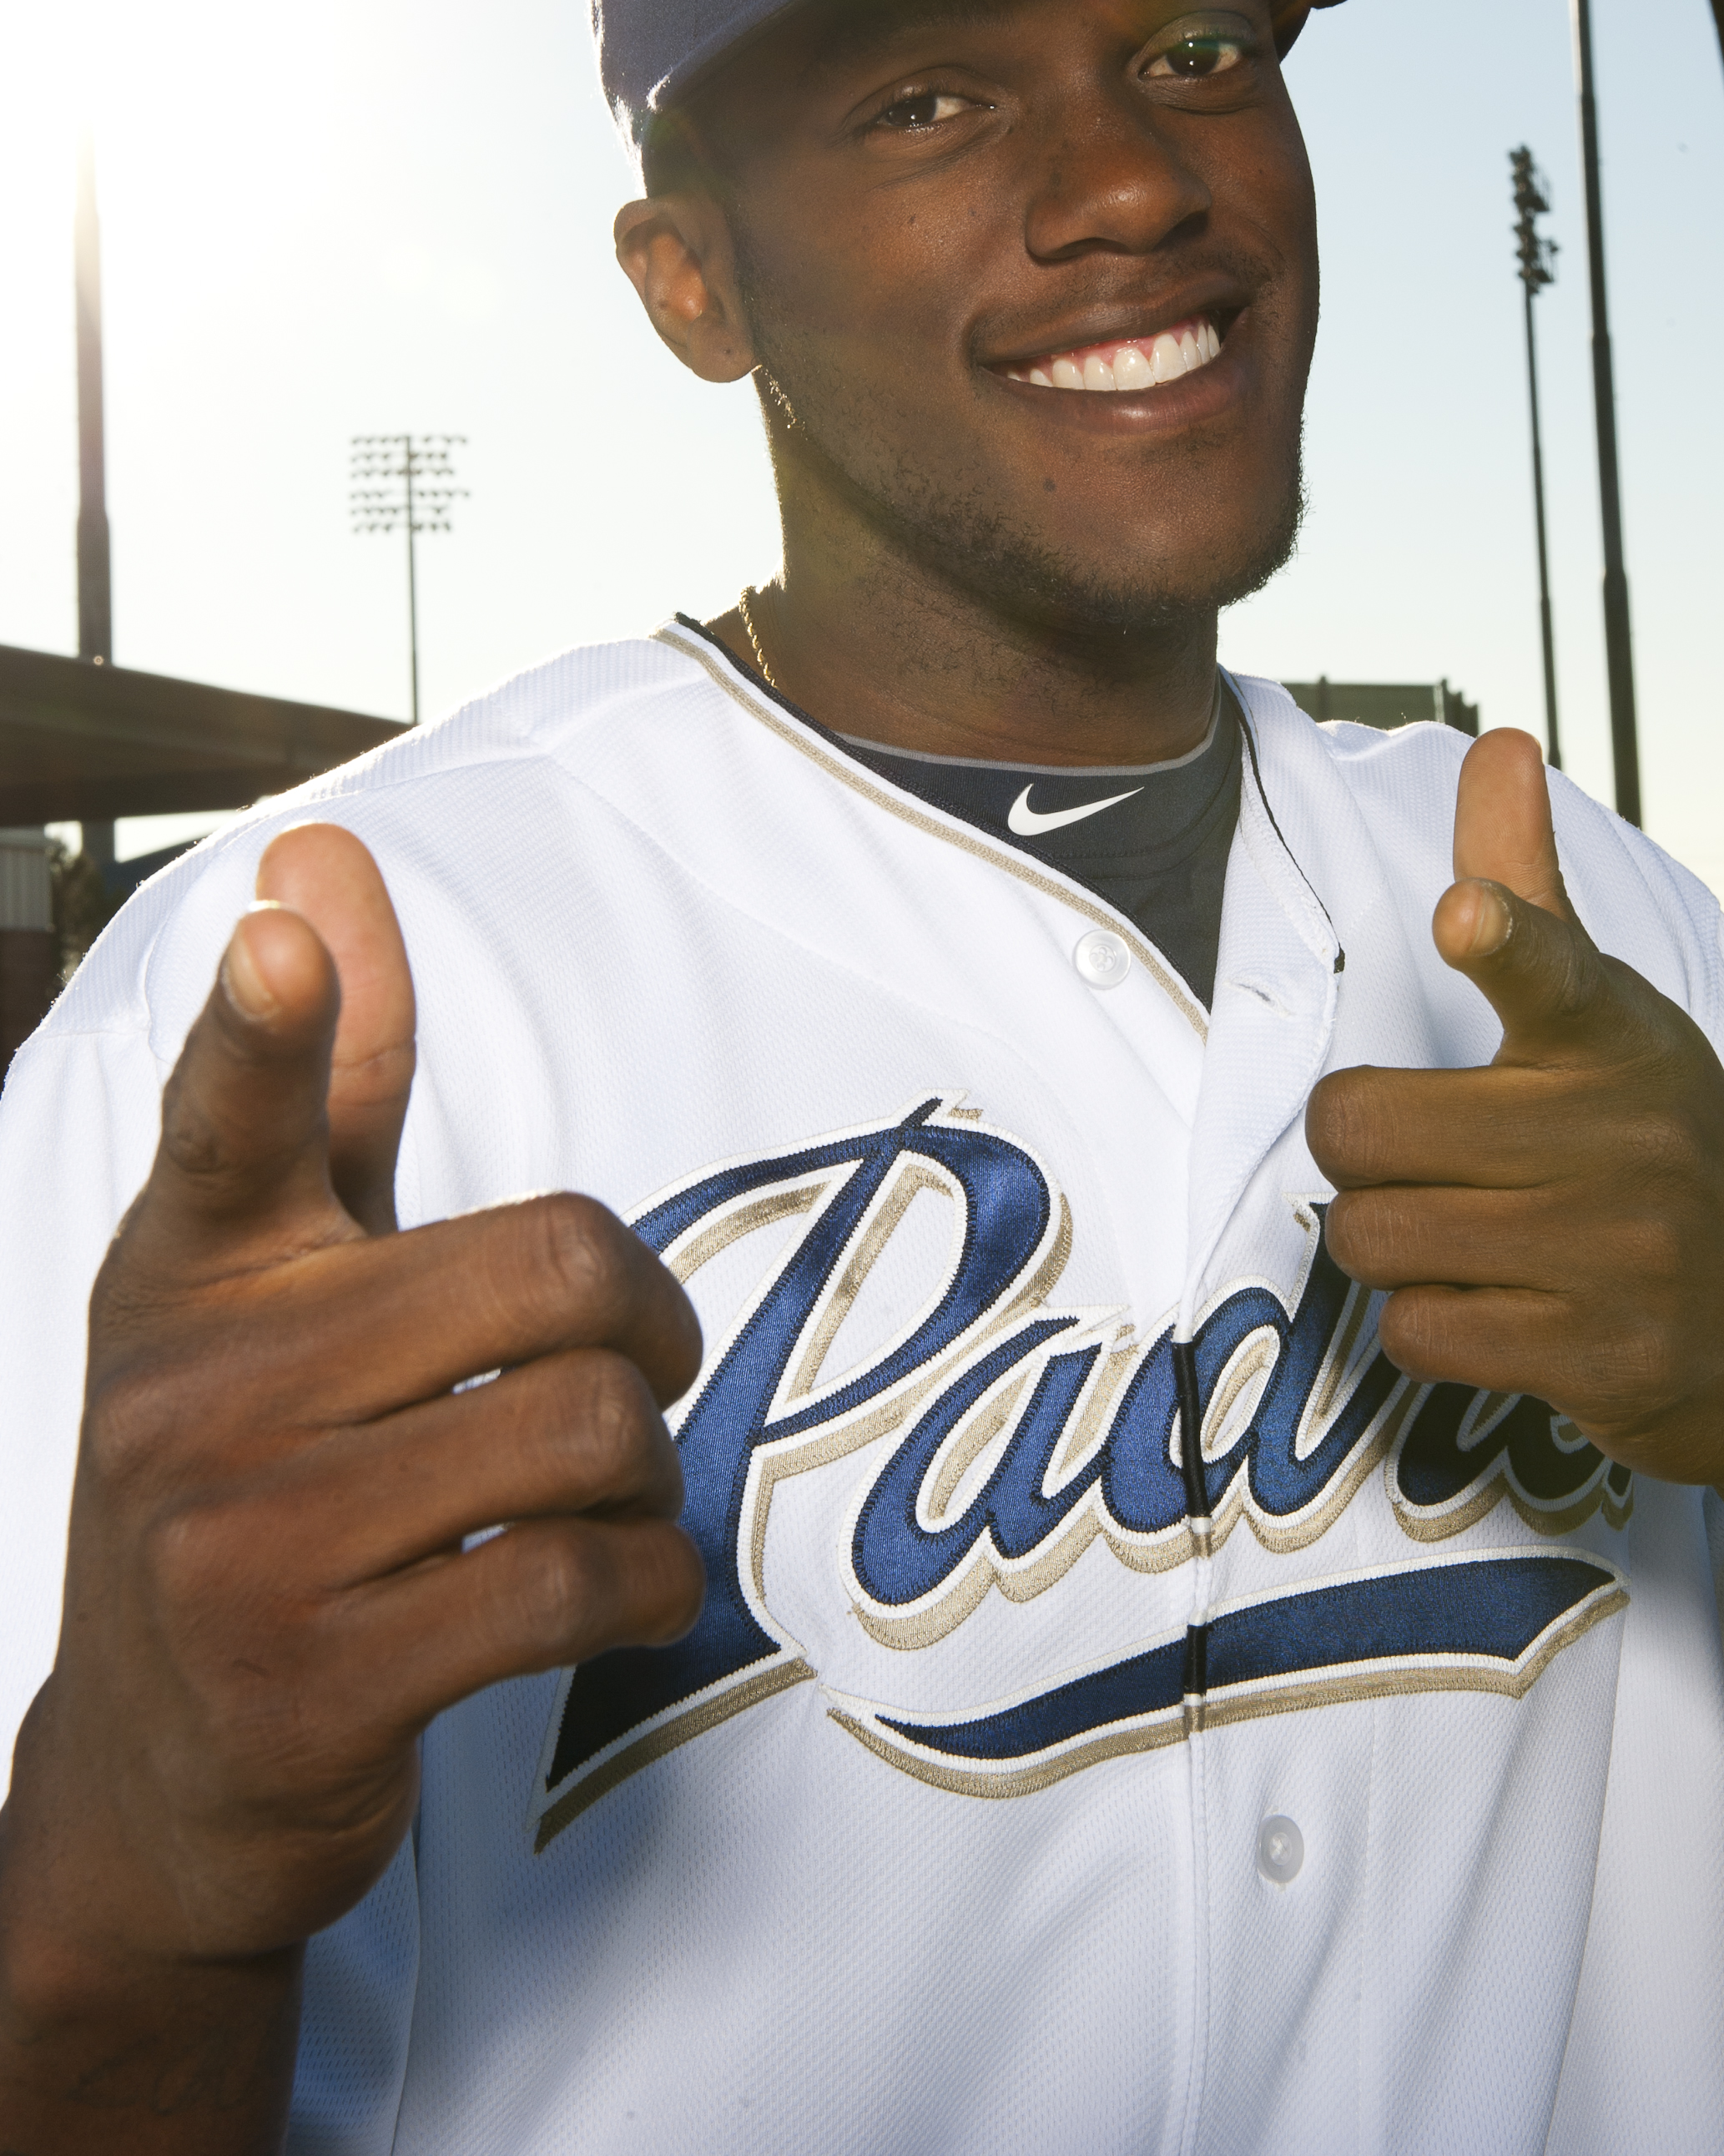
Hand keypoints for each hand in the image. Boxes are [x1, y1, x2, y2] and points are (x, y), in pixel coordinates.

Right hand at [1, 823, 702, 2038]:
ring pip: (584, 1429)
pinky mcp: (312, 1682)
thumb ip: (319, 1082)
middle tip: (637, 1369)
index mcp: (193, 1266)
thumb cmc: (254, 1480)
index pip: (232, 1119)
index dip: (266, 1025)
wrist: (157, 1784)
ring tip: (601, 1499)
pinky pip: (570, 1584)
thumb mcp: (268, 1283)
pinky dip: (644, 1586)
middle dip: (648, 1325)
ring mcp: (240, 1544)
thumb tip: (321, 859)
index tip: (282, 943)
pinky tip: (612, 1592)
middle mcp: (196, 1387)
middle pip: (555, 1270)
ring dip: (648, 1476)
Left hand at [1306, 729, 1723, 1499]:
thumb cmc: (1654, 1142)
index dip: (1499, 939)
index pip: (1550, 969)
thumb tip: (1497, 741)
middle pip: (1362, 1129)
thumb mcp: (1611, 1013)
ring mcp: (1614, 1253)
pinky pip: (1416, 1331)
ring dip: (1384, 1241)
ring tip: (1457, 1229)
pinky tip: (1493, 1304)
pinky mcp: (1595, 1355)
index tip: (1465, 916)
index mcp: (1613, 1034)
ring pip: (1374, 1236)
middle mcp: (1620, 1138)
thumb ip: (1527, 883)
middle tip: (1413, 1155)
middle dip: (1357, 1150)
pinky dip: (1427, 1323)